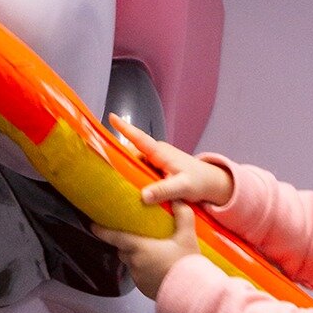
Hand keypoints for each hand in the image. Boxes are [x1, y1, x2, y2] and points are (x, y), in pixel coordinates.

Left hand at [91, 200, 199, 299]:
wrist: (192, 293)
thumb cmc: (187, 264)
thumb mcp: (188, 236)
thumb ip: (183, 215)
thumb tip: (177, 201)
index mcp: (140, 248)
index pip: (116, 237)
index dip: (103, 231)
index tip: (93, 226)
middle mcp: (135, 263)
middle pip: (124, 250)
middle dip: (128, 244)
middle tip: (140, 238)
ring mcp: (138, 277)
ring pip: (132, 263)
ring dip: (138, 258)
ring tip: (154, 254)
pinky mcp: (143, 288)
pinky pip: (139, 276)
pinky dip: (145, 271)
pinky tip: (159, 269)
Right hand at [109, 116, 233, 208]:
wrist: (210, 183)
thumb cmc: (198, 182)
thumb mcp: (182, 187)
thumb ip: (164, 190)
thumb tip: (143, 195)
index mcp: (160, 152)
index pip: (139, 138)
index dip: (125, 128)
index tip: (111, 117)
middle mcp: (156, 153)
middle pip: (131, 153)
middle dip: (117, 158)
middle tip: (102, 168)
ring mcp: (156, 161)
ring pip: (135, 163)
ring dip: (126, 170)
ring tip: (111, 181)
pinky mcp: (156, 169)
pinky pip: (140, 170)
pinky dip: (134, 177)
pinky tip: (128, 188)